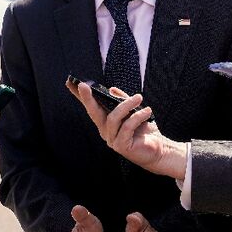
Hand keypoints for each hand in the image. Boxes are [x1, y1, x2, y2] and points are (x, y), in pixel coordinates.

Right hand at [66, 80, 188, 179]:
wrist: (160, 149)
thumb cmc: (145, 130)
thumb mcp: (134, 111)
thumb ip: (122, 101)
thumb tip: (111, 89)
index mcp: (106, 122)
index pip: (91, 107)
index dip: (81, 96)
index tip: (71, 83)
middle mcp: (105, 131)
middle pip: (93, 112)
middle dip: (88, 98)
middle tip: (83, 85)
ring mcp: (112, 140)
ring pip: (113, 118)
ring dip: (126, 105)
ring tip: (139, 97)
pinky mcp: (121, 146)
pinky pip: (127, 127)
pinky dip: (137, 117)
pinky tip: (147, 112)